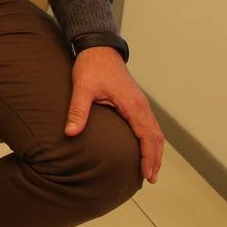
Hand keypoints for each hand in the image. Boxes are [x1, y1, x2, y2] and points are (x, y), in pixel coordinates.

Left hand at [65, 47, 163, 182]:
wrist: (98, 48)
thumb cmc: (91, 66)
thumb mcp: (82, 88)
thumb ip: (78, 110)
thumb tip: (70, 133)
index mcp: (132, 104)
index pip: (146, 136)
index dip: (148, 156)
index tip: (147, 174)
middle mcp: (141, 105)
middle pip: (156, 137)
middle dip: (155, 158)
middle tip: (150, 179)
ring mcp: (140, 103)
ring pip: (155, 131)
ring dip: (155, 151)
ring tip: (150, 170)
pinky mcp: (135, 102)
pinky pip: (149, 124)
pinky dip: (150, 140)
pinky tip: (144, 148)